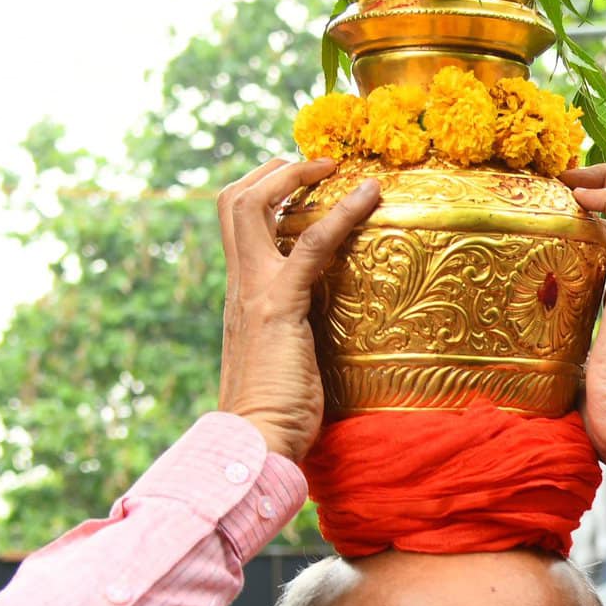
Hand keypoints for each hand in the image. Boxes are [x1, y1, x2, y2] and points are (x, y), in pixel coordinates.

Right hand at [217, 157, 380, 462]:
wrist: (256, 443)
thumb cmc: (277, 415)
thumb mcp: (285, 361)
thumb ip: (294, 336)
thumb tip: (321, 333)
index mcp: (241, 296)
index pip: (236, 225)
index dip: (263, 194)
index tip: (301, 183)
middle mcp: (241, 285)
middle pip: (233, 201)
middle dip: (272, 171)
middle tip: (315, 163)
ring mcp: (255, 292)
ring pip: (253, 206)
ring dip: (294, 176)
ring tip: (334, 166)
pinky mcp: (279, 306)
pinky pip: (311, 244)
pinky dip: (342, 213)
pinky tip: (371, 197)